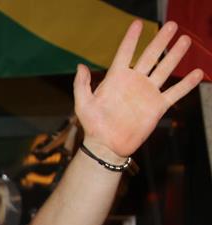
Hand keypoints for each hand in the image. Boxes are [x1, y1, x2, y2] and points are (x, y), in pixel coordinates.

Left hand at [74, 20, 203, 160]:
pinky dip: (187, 84)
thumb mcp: (83, 104)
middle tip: (172, 25)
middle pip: (150, 56)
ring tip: (185, 40)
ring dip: (175, 55)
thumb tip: (80, 66)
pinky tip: (197, 73)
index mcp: (116, 79)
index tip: (138, 24)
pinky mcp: (157, 107)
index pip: (125, 53)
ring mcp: (147, 93)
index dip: (131, 39)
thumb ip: (81, 85)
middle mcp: (134, 82)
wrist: (107, 146)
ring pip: (164, 69)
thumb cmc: (93, 126)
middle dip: (160, 41)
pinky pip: (174, 92)